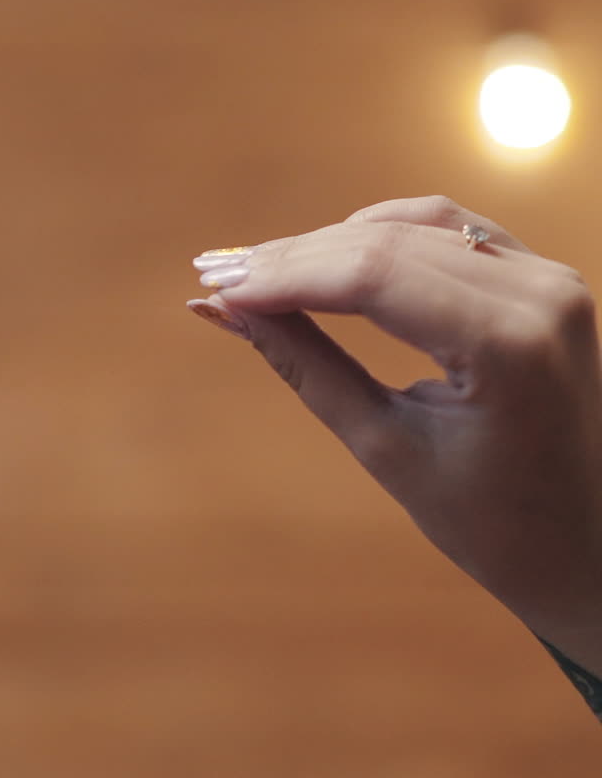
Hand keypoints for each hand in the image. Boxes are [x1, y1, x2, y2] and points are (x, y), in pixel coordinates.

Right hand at [189, 196, 601, 671]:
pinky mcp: (545, 278)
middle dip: (291, 257)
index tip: (214, 285)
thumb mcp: (387, 450)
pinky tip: (327, 258)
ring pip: (413, 225)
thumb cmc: (497, 526)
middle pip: (385, 244)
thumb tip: (220, 310)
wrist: (598, 552)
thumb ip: (304, 364)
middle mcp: (540, 293)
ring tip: (259, 271)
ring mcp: (551, 278)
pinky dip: (380, 237)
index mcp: (509, 345)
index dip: (283, 274)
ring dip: (328, 243)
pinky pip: (449, 230)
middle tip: (215, 273)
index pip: (371, 275)